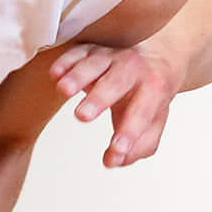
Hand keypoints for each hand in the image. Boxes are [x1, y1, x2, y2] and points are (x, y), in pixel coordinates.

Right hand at [50, 41, 183, 167]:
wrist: (156, 55)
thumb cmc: (149, 97)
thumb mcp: (153, 123)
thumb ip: (138, 147)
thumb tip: (112, 161)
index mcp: (153, 88)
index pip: (142, 112)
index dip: (129, 131)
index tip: (116, 151)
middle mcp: (132, 68)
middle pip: (117, 81)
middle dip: (99, 98)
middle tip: (82, 116)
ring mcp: (110, 56)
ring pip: (94, 63)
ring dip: (77, 76)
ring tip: (63, 91)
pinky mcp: (90, 49)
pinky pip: (77, 52)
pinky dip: (65, 62)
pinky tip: (55, 73)